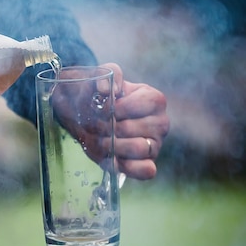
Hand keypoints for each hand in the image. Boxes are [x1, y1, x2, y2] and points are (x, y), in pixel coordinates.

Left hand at [103, 63, 169, 179]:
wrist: (85, 118)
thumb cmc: (97, 97)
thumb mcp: (99, 77)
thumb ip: (107, 75)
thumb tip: (107, 91)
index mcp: (154, 100)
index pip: (147, 103)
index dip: (120, 108)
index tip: (103, 109)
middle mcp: (160, 123)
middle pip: (138, 128)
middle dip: (109, 128)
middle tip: (96, 127)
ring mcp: (154, 145)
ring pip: (140, 148)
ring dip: (113, 146)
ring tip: (100, 140)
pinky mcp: (145, 164)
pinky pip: (146, 171)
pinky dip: (126, 167)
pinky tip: (111, 158)